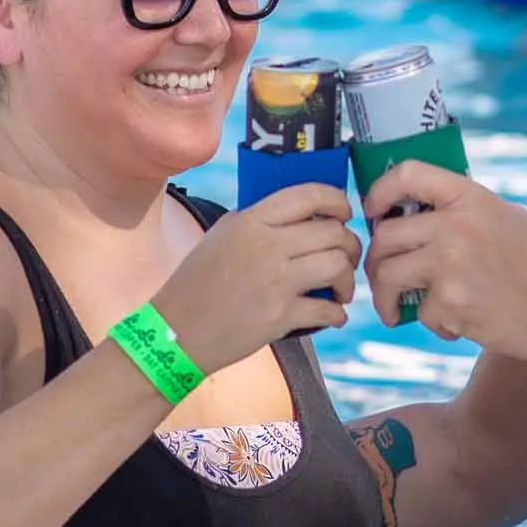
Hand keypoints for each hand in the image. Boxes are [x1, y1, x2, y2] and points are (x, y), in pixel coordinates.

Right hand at [149, 183, 360, 373]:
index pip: (310, 196)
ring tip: (341, 289)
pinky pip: (329, 309)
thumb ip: (257, 219)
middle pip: (334, 233)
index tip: (344, 213)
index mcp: (252, 221)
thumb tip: (298, 212)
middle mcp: (267, 246)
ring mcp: (276, 282)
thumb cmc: (196, 283)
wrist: (176, 331)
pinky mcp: (280, 316)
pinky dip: (338, 314)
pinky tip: (332, 314)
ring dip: (347, 279)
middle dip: (350, 245)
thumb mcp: (222, 235)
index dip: (338, 201)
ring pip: (338, 266)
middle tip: (346, 257)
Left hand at [361, 162, 526, 358]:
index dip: (380, 192)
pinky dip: (433, 322)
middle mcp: (456, 225)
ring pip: (387, 275)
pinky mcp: (449, 300)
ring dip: (385, 297)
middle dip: (376, 260)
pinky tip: (455, 322)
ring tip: (395, 310)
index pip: (407, 174)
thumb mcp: (505, 217)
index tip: (373, 212)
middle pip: (384, 235)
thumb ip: (464, 208)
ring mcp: (450, 263)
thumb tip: (417, 210)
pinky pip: (418, 311)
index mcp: (470, 198)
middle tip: (383, 275)